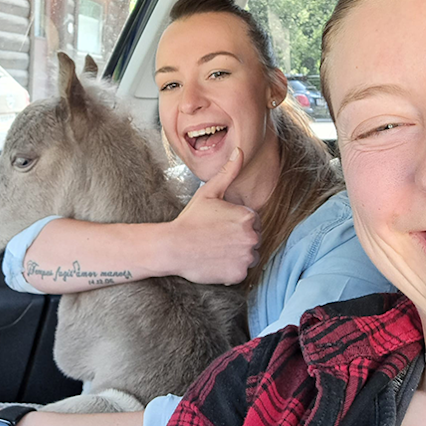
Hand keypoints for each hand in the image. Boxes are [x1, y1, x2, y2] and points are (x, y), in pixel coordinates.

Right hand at [166, 147, 260, 284]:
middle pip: (252, 240)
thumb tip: (240, 150)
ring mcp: (246, 257)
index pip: (252, 222)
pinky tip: (214, 262)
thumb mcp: (208, 193)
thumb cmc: (189, 219)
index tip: (216, 227)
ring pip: (249, 257)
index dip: (233, 225)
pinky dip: (230, 270)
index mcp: (248, 216)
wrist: (172, 247)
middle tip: (214, 239)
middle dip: (237, 240)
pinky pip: (241, 272)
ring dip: (236, 256)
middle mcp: (252, 236)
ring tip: (214, 251)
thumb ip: (228, 172)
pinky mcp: (239, 274)